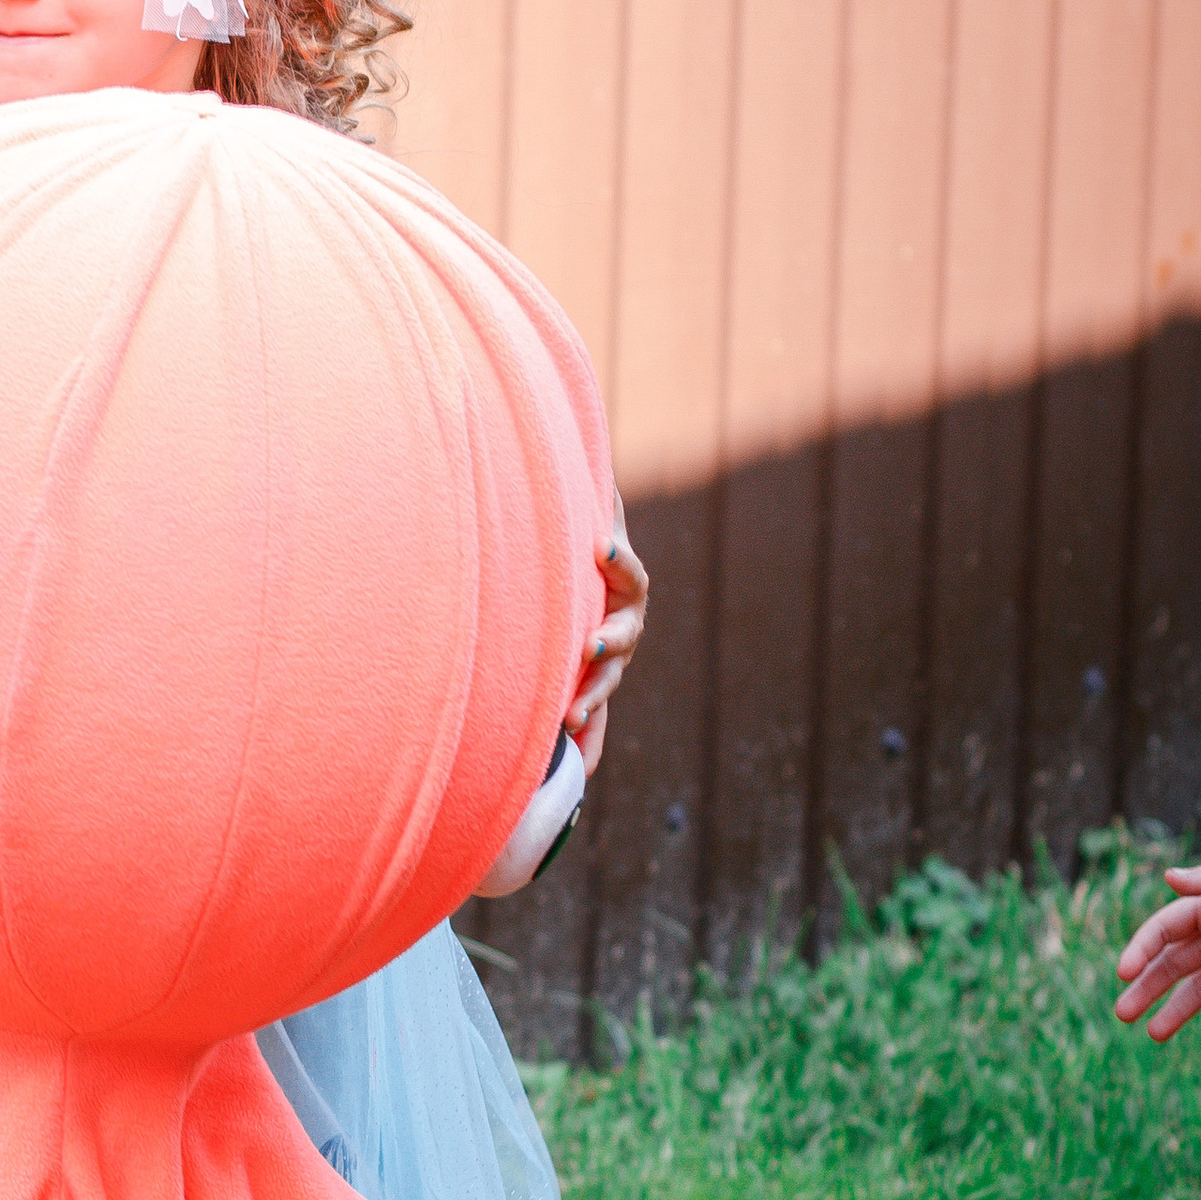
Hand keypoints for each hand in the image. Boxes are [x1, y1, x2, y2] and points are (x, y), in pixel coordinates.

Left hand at [566, 492, 647, 779]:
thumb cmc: (574, 548)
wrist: (576, 583)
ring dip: (592, 700)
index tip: (599, 545)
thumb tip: (574, 430)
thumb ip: (589, 497)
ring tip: (570, 717)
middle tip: (589, 646)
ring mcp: (609, 662)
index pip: (630, 574)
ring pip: (606, 684)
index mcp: (623, 586)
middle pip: (623, 637)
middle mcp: (623, 625)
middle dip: (607, 645)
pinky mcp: (590, 688)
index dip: (619, 559)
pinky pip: (595, 721)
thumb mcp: (583, 519)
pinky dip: (588, 744)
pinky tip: (578, 769)